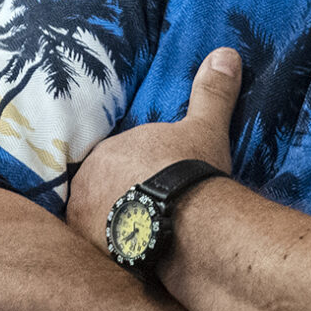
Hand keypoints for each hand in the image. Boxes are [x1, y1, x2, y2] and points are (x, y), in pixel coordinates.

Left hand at [65, 47, 239, 252]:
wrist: (186, 221)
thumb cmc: (190, 170)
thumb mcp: (205, 128)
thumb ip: (211, 92)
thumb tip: (225, 53)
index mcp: (107, 150)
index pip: (114, 159)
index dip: (134, 172)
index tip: (153, 183)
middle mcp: (86, 181)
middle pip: (100, 189)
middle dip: (119, 198)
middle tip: (150, 211)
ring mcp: (84, 217)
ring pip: (95, 220)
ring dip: (113, 226)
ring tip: (144, 237)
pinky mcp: (91, 250)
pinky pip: (98, 249)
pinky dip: (113, 252)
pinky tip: (136, 257)